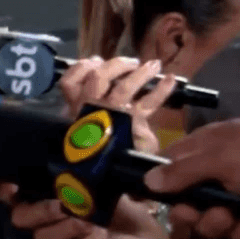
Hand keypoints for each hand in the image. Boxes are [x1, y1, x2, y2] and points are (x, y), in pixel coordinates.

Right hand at [1, 183, 169, 238]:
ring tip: (91, 221)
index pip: (10, 195)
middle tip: (65, 205)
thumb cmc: (117, 204)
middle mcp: (44, 219)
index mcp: (45, 196)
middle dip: (41, 211)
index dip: (6, 191)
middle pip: (20, 219)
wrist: (143, 236)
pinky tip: (100, 237)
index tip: (13, 188)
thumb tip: (78, 136)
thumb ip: (83, 168)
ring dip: (67, 229)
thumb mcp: (102, 182)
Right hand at [58, 56, 176, 153]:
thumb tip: (94, 73)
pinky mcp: (132, 122)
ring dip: (141, 73)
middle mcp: (91, 108)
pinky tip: (171, 81)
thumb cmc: (96, 152)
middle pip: (98, 77)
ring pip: (124, 86)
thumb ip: (84, 102)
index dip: (82, 67)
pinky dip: (162, 90)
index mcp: (77, 109)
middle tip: (130, 63)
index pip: (69, 82)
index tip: (96, 62)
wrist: (108, 176)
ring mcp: (112, 114)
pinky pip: (148, 103)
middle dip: (115, 65)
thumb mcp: (84, 127)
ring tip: (154, 66)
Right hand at [145, 117, 239, 238]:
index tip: (145, 202)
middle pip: (184, 203)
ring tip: (239, 218)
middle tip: (208, 214)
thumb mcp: (219, 161)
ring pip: (210, 221)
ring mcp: (233, 194)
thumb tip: (145, 180)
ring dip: (222, 225)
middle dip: (195, 215)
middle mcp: (212, 173)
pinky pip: (236, 231)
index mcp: (200, 150)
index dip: (155, 185)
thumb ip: (181, 173)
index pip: (165, 168)